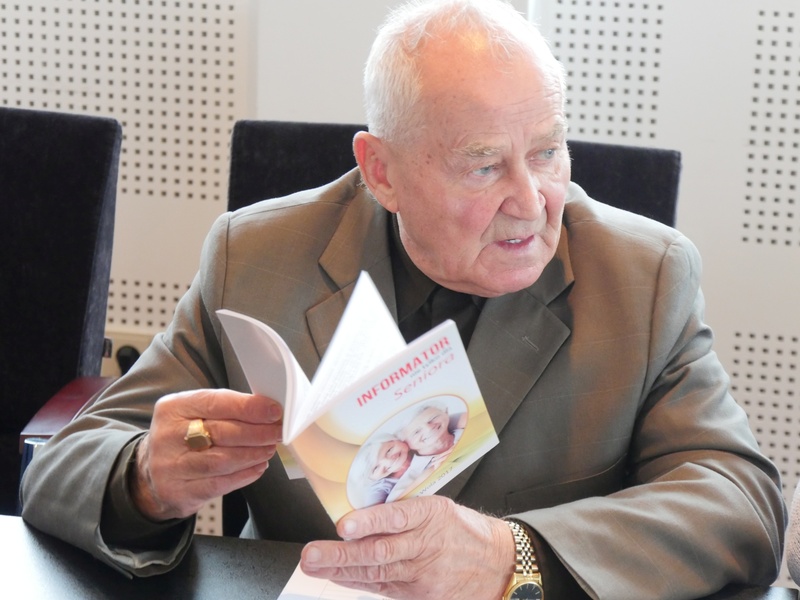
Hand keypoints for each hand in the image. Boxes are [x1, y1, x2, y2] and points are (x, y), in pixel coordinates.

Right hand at [131, 389, 282, 520]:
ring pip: (223, 460)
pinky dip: (245, 475)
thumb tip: (265, 409)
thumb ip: (225, 408)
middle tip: (277, 432)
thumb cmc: (182, 437)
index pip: (216, 402)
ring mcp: (171, 466)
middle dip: (258, 432)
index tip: (274, 411)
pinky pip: (220, 484)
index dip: (249, 407)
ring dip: (254, 454)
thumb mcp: (193, 413)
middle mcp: (168, 435)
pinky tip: (258, 467)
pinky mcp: (179, 491)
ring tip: (269, 448)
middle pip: (223, 432)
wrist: (150, 474)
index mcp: (173, 407)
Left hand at [300, 495, 514, 598]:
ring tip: (315, 565)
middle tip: (312, 554)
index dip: (369, 522)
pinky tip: (339, 577)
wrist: (498, 563)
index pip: (397, 518)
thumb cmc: (463, 531)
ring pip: (378, 573)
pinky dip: (359, 583)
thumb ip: (404, 511)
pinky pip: (386, 589)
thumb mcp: (439, 508)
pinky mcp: (424, 596)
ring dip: (342, 570)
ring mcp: (424, 575)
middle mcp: (426, 545)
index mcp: (431, 514)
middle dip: (341, 554)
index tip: (344, 525)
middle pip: (380, 552)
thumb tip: (362, 511)